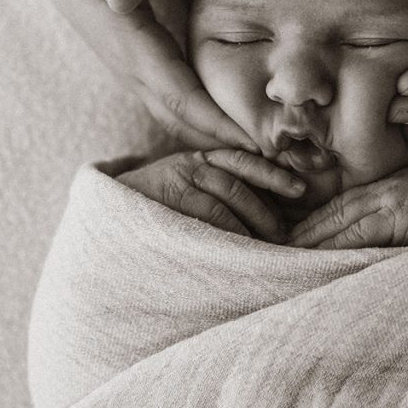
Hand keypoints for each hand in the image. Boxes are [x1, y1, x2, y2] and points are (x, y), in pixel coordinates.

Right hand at [33, 0, 257, 152]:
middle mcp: (133, 71)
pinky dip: (207, 124)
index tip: (257, 146)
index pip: (180, 98)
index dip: (218, 124)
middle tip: (277, 165)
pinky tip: (236, 134)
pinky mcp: (143, 70)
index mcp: (130, 48)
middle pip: (185, 121)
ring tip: (266, 160)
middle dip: (226, 145)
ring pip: (181, 120)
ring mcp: (136, 74)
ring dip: (218, 141)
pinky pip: (178, 107)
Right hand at [117, 149, 306, 242]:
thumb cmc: (160, 205)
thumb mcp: (188, 186)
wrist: (107, 214)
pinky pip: (203, 221)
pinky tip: (239, 250)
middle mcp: (189, 166)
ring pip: (223, 203)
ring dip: (250, 225)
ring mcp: (174, 184)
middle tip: (285, 233)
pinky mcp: (164, 208)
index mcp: (201, 158)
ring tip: (268, 245)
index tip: (300, 190)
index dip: (274, 174)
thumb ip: (219, 188)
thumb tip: (270, 211)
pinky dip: (226, 236)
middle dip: (267, 208)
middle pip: (238, 181)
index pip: (244, 161)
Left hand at [287, 167, 407, 248]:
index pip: (340, 210)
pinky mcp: (396, 210)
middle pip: (331, 213)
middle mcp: (383, 192)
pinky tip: (307, 253)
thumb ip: (399, 230)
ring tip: (280, 256)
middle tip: (270, 249)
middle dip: (300, 231)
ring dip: (306, 240)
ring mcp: (388, 199)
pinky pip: (353, 229)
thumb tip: (370, 256)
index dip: (313, 226)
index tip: (290, 241)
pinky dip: (328, 242)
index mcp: (391, 192)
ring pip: (336, 221)